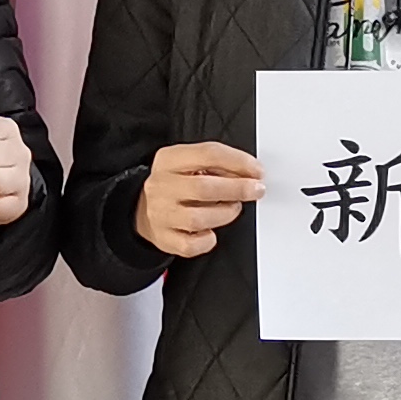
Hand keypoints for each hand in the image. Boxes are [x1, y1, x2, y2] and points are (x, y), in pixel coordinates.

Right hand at [135, 141, 263, 259]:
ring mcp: (160, 214)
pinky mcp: (164, 238)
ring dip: (225, 214)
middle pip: (204, 188)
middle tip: (256, 190)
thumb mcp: (190, 162)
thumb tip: (249, 174)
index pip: (208, 154)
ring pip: (198, 219)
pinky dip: (208, 240)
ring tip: (232, 208)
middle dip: (237, 189)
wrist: (143, 208)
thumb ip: (217, 164)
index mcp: (169, 160)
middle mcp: (161, 186)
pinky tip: (211, 232)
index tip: (257, 171)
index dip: (239, 162)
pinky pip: (191, 245)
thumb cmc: (175, 184)